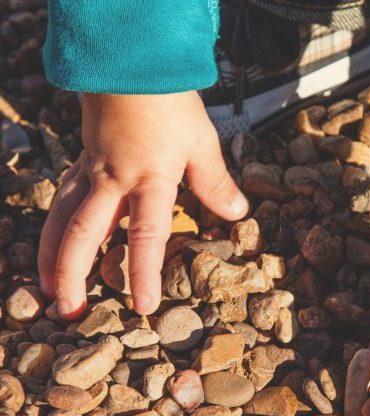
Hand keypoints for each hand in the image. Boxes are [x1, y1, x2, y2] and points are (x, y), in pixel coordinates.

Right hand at [38, 92, 247, 317]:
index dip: (143, 273)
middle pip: (84, 233)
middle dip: (73, 274)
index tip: (143, 306)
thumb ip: (216, 182)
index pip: (146, 236)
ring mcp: (91, 172)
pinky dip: (53, 226)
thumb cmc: (169, 102)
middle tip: (68, 311)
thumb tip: (237, 212)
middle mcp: (112, 181)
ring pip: (61, 218)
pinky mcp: (82, 162)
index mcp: (148, 180)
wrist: (131, 63)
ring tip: (45, 287)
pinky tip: (53, 243)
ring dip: (51, 255)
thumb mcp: (201, 143)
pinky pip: (61, 199)